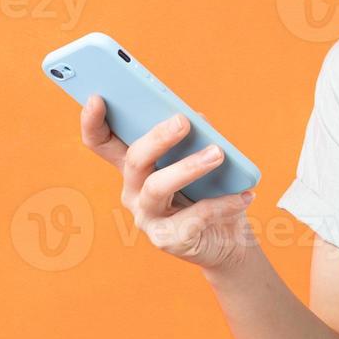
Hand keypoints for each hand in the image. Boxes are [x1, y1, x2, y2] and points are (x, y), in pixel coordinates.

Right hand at [79, 95, 256, 272]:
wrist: (228, 238)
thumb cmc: (211, 192)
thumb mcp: (203, 159)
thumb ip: (196, 136)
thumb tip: (198, 119)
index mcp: (137, 167)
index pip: (103, 143)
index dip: (93, 122)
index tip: (97, 98)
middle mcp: (134, 191)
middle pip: (134, 160)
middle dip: (157, 138)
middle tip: (182, 121)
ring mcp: (147, 217)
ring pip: (157, 187)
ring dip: (188, 167)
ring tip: (217, 154)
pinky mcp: (167, 239)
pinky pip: (194, 217)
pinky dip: (222, 203)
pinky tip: (244, 195)